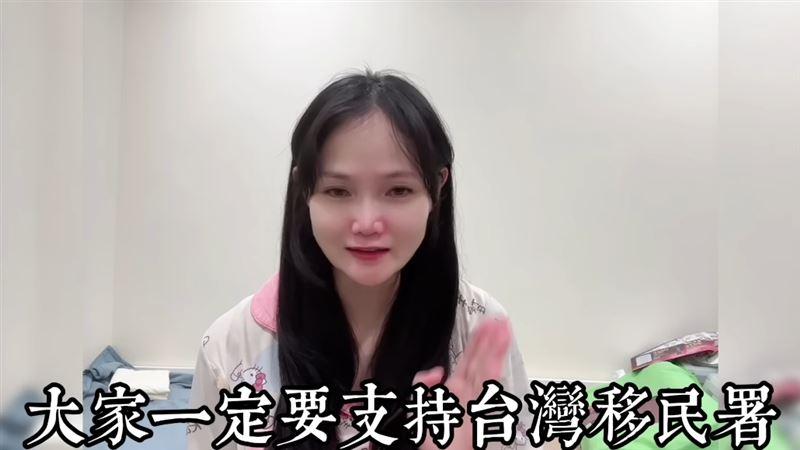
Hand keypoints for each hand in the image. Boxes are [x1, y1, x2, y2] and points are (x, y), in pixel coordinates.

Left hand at [412, 317, 511, 449]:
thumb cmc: (435, 440)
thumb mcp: (422, 406)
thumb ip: (425, 385)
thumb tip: (438, 372)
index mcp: (456, 391)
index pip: (469, 361)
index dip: (477, 342)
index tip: (486, 325)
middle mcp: (467, 394)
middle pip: (480, 361)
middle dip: (490, 340)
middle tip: (499, 320)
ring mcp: (474, 401)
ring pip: (485, 369)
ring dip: (495, 348)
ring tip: (503, 328)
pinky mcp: (476, 411)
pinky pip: (484, 387)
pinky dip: (492, 370)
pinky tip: (497, 357)